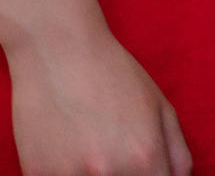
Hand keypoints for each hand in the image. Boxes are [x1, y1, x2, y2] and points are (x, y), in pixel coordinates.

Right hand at [5, 27, 190, 175]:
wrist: (58, 51)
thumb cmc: (115, 76)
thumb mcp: (161, 108)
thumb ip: (178, 155)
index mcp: (146, 157)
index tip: (145, 171)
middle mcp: (110, 172)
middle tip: (116, 156)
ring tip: (91, 151)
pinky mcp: (36, 175)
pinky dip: (66, 175)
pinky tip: (67, 154)